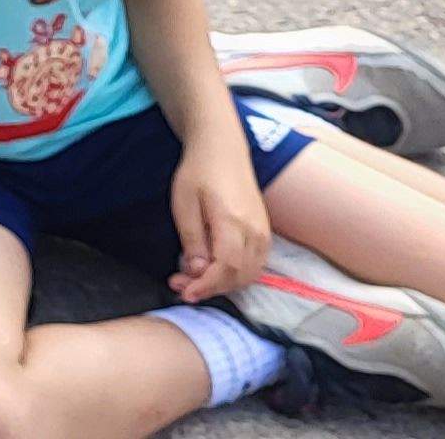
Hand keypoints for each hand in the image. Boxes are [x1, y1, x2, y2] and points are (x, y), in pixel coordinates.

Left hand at [165, 136, 271, 301]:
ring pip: (249, 274)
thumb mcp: (184, 204)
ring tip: (192, 278)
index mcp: (234, 221)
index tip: (184, 293)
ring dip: (222, 284)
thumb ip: (192, 239)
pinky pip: (254, 265)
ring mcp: (264, 233)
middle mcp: (255, 231)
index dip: (206, 285)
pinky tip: (212, 270)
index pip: (226, 267)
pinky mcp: (264, 233)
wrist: (223, 150)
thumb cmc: (198, 173)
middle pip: (239, 275)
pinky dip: (235, 275)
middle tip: (180, 284)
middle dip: (210, 287)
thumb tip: (197, 271)